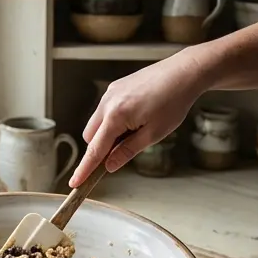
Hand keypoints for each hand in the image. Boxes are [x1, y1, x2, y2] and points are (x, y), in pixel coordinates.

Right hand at [71, 49, 205, 184]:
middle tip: (124, 151)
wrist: (183, 73)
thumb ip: (128, 151)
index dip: (84, 169)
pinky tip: (137, 117)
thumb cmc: (173, 102)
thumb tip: (109, 166)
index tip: (75, 183)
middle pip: (90, 136)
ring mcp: (111, 92)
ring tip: (137, 130)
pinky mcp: (116, 87)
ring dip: (108, 134)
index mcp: (116, 115)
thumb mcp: (154, 134)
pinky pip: (106, 110)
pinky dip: (113, 121)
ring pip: (97, 123)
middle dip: (100, 149)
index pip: (95, 149)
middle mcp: (108, 102)